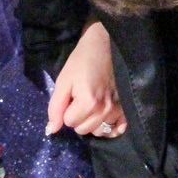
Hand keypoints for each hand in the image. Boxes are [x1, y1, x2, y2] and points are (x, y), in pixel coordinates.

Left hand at [46, 20, 126, 137]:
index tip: (72, 95)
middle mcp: (105, 110)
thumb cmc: (82, 61)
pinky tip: (106, 116)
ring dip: (93, 122)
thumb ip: (55, 108)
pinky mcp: (126, 109)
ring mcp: (118, 110)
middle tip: (81, 99)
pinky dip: (110, 126)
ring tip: (94, 104)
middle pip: (83, 130)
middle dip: (78, 118)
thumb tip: (51, 130)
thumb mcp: (63, 81)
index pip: (69, 123)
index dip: (66, 110)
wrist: (106, 46)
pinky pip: (117, 130)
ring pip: (98, 131)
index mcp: (88, 103)